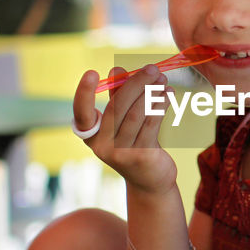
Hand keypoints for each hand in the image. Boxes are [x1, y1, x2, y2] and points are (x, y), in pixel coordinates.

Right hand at [73, 65, 177, 194]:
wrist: (149, 180)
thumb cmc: (133, 143)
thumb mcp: (122, 120)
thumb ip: (118, 96)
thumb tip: (116, 69)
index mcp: (92, 135)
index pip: (82, 114)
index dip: (83, 94)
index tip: (91, 72)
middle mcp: (102, 145)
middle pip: (117, 107)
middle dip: (136, 84)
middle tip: (152, 69)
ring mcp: (121, 153)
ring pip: (137, 114)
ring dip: (152, 93)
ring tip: (162, 79)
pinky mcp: (141, 156)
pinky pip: (151, 124)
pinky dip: (160, 105)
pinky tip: (168, 94)